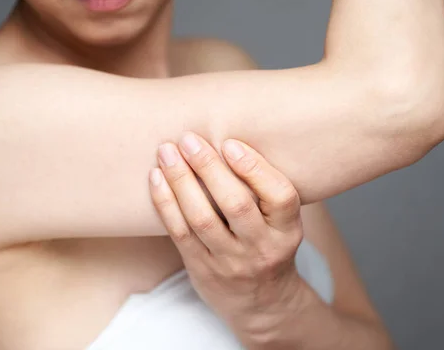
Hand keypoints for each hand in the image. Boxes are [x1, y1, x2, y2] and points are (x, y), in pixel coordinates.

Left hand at [148, 131, 305, 337]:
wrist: (260, 304)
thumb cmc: (268, 248)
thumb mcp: (282, 224)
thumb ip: (264, 190)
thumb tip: (230, 138)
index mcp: (287, 231)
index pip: (280, 197)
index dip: (255, 168)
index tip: (230, 142)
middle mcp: (261, 248)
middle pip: (235, 204)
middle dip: (209, 167)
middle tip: (188, 139)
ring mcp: (230, 261)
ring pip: (202, 218)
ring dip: (181, 180)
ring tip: (167, 151)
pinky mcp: (201, 267)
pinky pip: (179, 233)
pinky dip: (165, 202)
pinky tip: (156, 177)